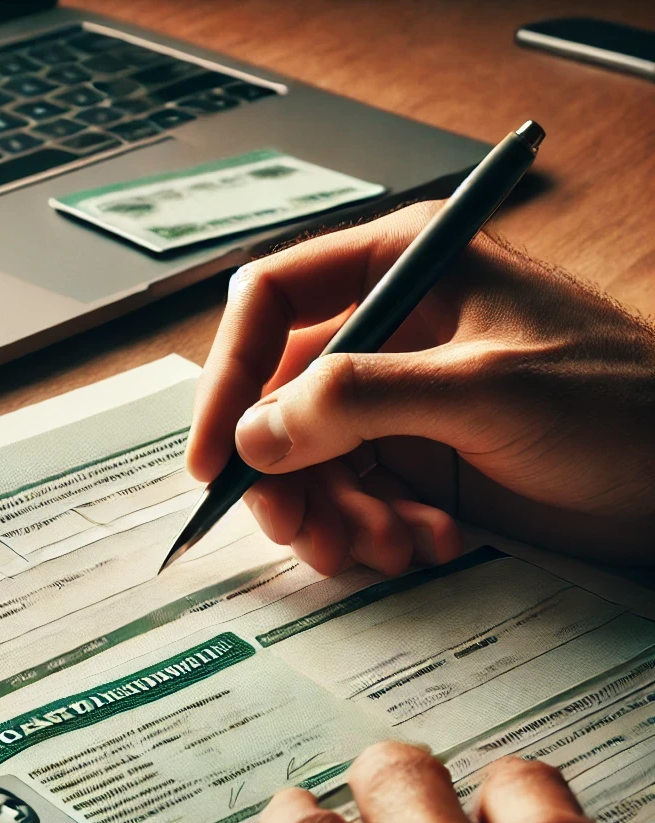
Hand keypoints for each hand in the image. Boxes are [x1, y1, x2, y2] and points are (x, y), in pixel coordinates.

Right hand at [187, 202, 654, 572]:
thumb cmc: (621, 404)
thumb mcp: (485, 388)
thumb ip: (361, 399)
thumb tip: (256, 432)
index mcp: (402, 269)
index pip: (271, 303)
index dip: (229, 377)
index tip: (216, 456)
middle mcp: (389, 333)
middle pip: (280, 398)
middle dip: (283, 473)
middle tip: (301, 530)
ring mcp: (400, 402)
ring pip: (310, 460)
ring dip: (331, 515)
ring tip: (384, 546)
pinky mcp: (417, 461)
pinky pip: (352, 498)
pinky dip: (370, 532)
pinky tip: (424, 544)